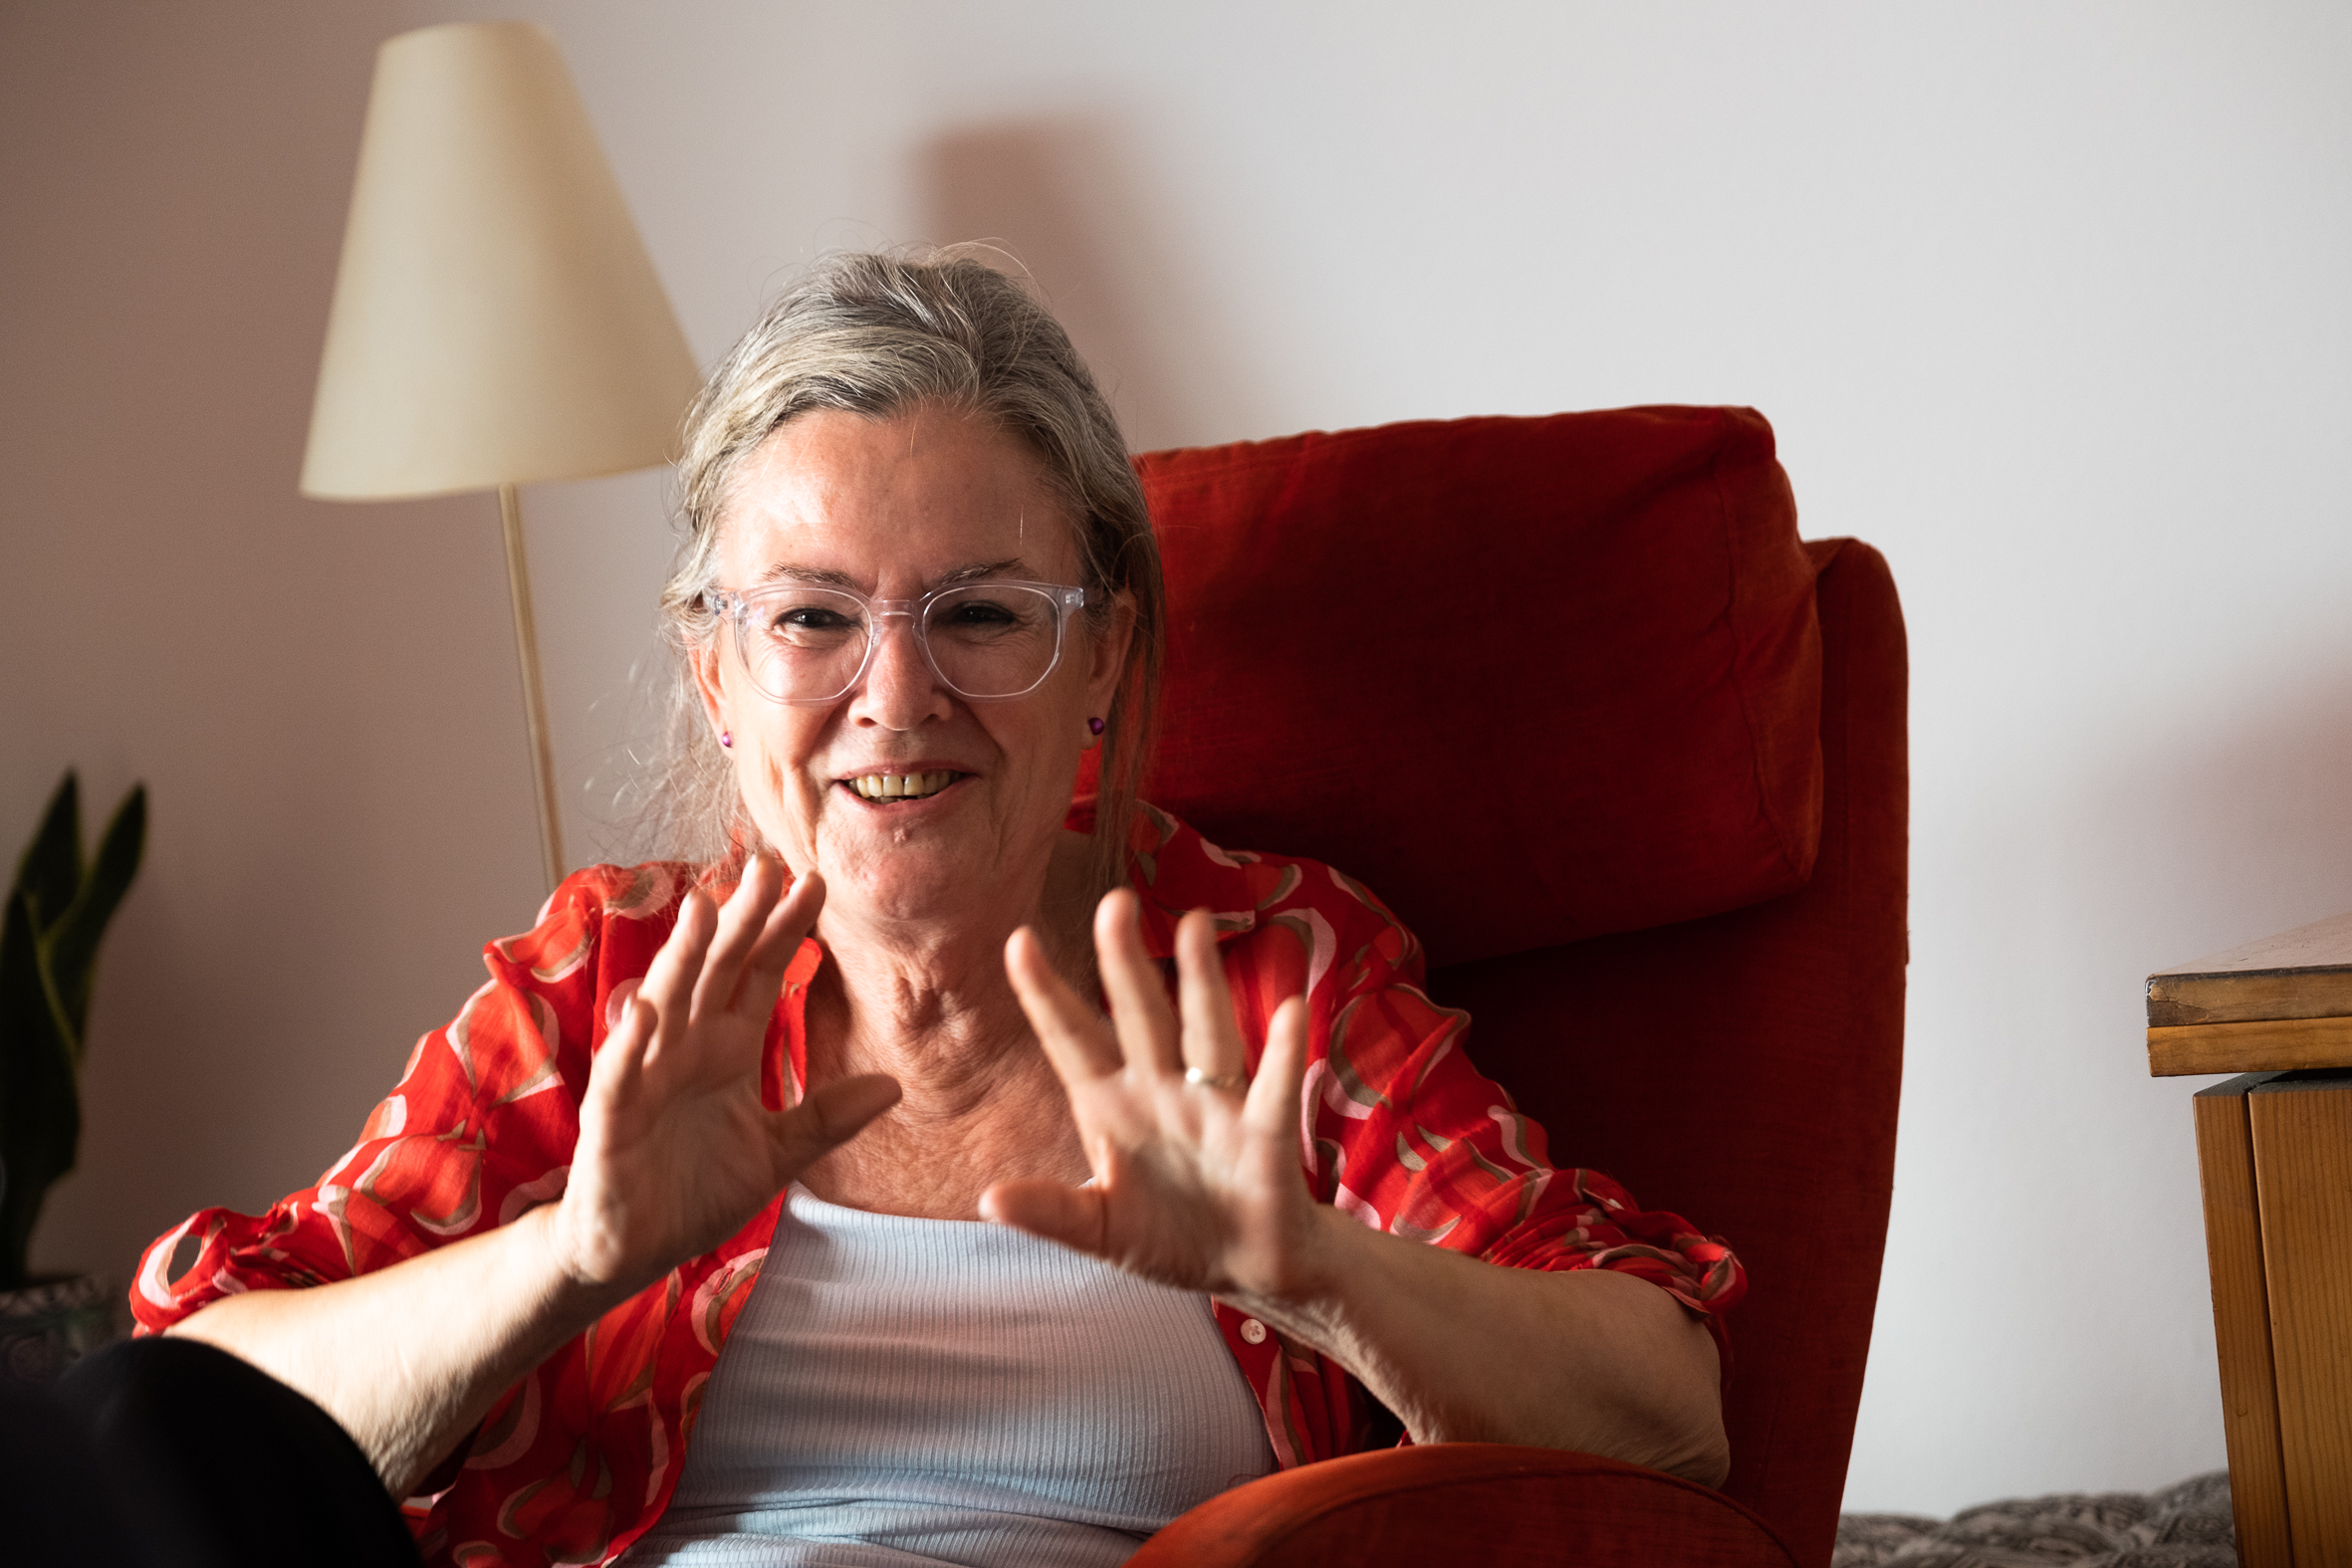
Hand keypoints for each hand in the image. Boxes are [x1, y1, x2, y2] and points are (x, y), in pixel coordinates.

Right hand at [549, 858, 898, 1297]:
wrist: (631, 1250)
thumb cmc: (694, 1192)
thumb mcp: (776, 1155)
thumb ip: (826, 1119)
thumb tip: (894, 1087)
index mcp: (726, 1049)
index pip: (759, 975)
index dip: (785, 931)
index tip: (818, 884)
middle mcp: (686, 1048)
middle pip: (716, 971)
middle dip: (740, 920)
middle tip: (766, 864)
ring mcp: (645, 1077)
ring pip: (665, 1004)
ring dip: (682, 958)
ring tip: (704, 908)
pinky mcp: (611, 1119)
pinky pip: (620, 1076)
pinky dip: (630, 1043)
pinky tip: (645, 1010)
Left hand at [981, 890, 1322, 1303]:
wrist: (1246, 1267)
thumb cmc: (1169, 1237)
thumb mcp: (1100, 1229)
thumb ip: (1051, 1212)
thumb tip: (987, 1199)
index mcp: (1112, 1107)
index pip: (1073, 1040)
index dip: (1046, 995)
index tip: (1018, 940)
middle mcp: (1162, 1091)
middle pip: (1139, 1016)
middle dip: (1124, 964)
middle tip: (1114, 903)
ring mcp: (1214, 1108)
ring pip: (1205, 1032)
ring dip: (1201, 982)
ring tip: (1196, 925)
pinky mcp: (1265, 1137)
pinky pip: (1273, 1090)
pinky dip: (1283, 1054)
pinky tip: (1290, 1011)